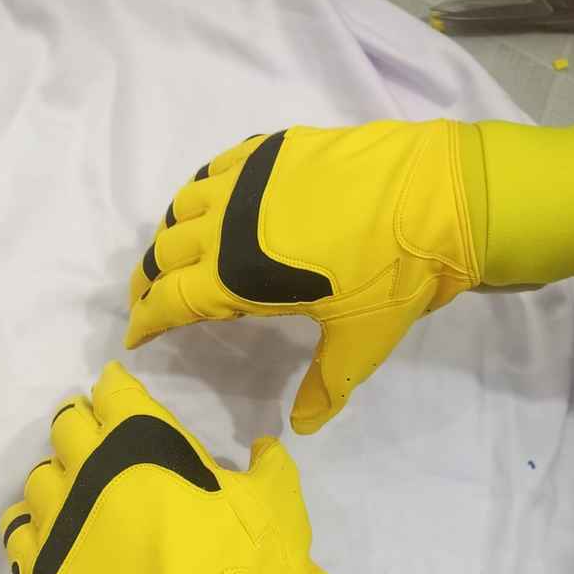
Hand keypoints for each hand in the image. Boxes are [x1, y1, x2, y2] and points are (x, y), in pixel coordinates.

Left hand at [0, 362, 446, 573]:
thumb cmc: (256, 562)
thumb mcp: (278, 496)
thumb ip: (266, 463)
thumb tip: (262, 447)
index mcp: (144, 440)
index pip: (114, 392)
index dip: (118, 390)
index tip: (122, 396)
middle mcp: (92, 472)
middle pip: (67, 426)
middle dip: (85, 424)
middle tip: (103, 438)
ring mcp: (64, 525)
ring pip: (39, 479)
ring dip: (60, 474)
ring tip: (81, 489)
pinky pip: (17, 537)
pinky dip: (31, 525)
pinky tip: (53, 531)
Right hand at [125, 120, 573, 433]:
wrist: (439, 197)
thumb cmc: (395, 276)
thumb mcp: (359, 342)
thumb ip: (324, 385)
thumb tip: (303, 425)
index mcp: (240, 275)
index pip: (172, 300)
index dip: (146, 320)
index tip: (134, 336)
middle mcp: (231, 223)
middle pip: (165, 251)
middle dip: (150, 281)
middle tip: (153, 301)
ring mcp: (252, 179)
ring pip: (184, 204)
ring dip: (173, 234)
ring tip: (183, 254)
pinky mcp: (277, 148)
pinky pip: (219, 166)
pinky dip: (204, 191)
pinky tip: (219, 204)